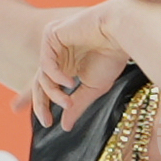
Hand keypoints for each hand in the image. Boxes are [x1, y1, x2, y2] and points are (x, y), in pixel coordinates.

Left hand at [31, 4, 128, 128]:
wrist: (121, 33)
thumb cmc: (112, 56)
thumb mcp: (93, 88)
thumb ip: (77, 105)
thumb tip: (65, 127)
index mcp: (66, 65)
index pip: (47, 86)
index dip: (44, 105)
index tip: (49, 123)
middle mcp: (57, 54)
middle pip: (39, 83)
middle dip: (40, 104)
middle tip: (47, 122)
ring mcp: (52, 44)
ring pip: (43, 76)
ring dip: (54, 94)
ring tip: (68, 102)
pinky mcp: (51, 35)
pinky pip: (46, 64)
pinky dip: (56, 77)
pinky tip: (70, 82)